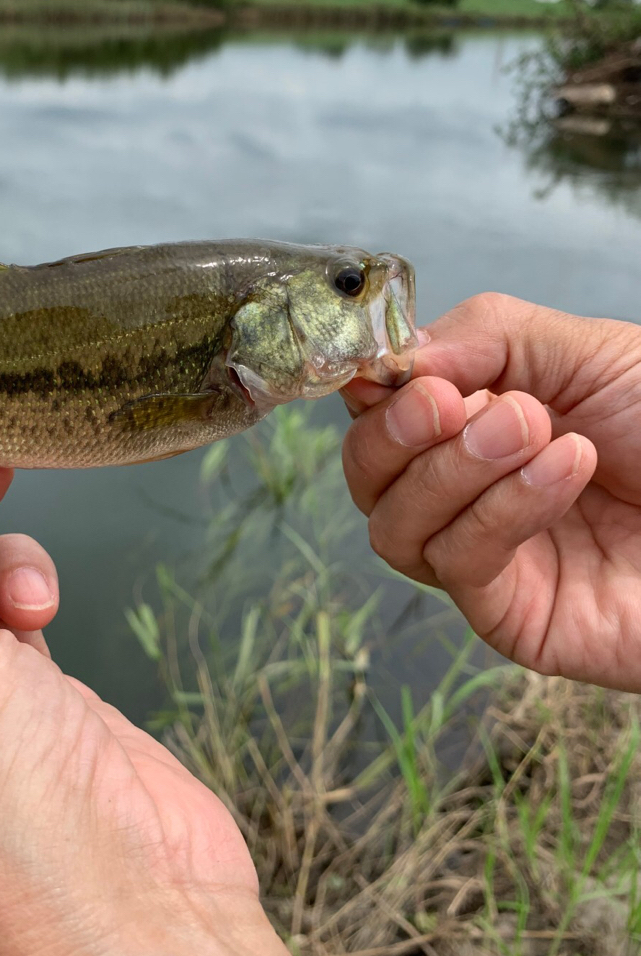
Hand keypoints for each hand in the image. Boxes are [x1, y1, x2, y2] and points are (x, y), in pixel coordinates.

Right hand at [341, 293, 640, 692]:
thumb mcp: (586, 351)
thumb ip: (484, 337)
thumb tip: (393, 359)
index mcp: (474, 427)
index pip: (378, 415)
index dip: (370, 392)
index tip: (391, 371)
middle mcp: (467, 494)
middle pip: (368, 477)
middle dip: (398, 434)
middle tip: (455, 403)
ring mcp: (486, 559)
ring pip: (395, 527)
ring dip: (454, 470)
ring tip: (536, 430)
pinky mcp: (512, 618)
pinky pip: (458, 566)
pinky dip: (499, 510)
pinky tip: (564, 470)